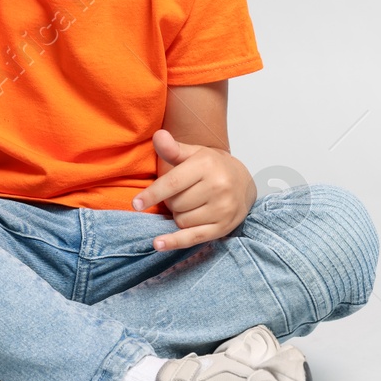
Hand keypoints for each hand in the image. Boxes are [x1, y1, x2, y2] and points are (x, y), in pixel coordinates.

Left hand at [132, 130, 257, 251]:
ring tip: (190, 204)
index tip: (136, 204)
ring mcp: (223, 208)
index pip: (173, 183)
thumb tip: (158, 136)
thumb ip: (173, 149)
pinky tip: (158, 244)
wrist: (244, 182)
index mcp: (207, 165)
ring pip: (182, 221)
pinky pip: (193, 238)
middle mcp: (218, 186)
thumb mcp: (193, 153)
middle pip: (176, 204)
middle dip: (171, 202)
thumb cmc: (212, 166)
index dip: (152, 194)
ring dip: (178, 216)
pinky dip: (174, 242)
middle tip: (182, 194)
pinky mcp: (224, 227)